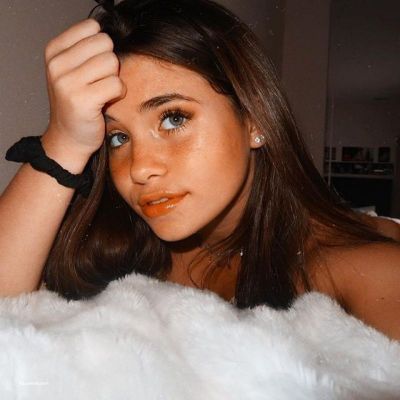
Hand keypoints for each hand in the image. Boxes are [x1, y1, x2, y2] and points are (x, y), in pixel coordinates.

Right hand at [43, 18, 125, 158]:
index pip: (92, 28)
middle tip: (99, 82)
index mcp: (54, 51)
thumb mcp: (72, 70)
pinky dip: (118, 94)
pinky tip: (106, 102)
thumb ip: (87, 50)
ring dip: (114, 79)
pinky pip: (116, 84)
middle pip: (105, 44)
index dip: (101, 48)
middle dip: (109, 63)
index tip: (93, 67)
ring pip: (112, 63)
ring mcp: (67, 82)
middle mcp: (57, 64)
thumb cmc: (76, 103)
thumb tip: (112, 37)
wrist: (69, 138)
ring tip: (101, 92)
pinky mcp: (83, 100)